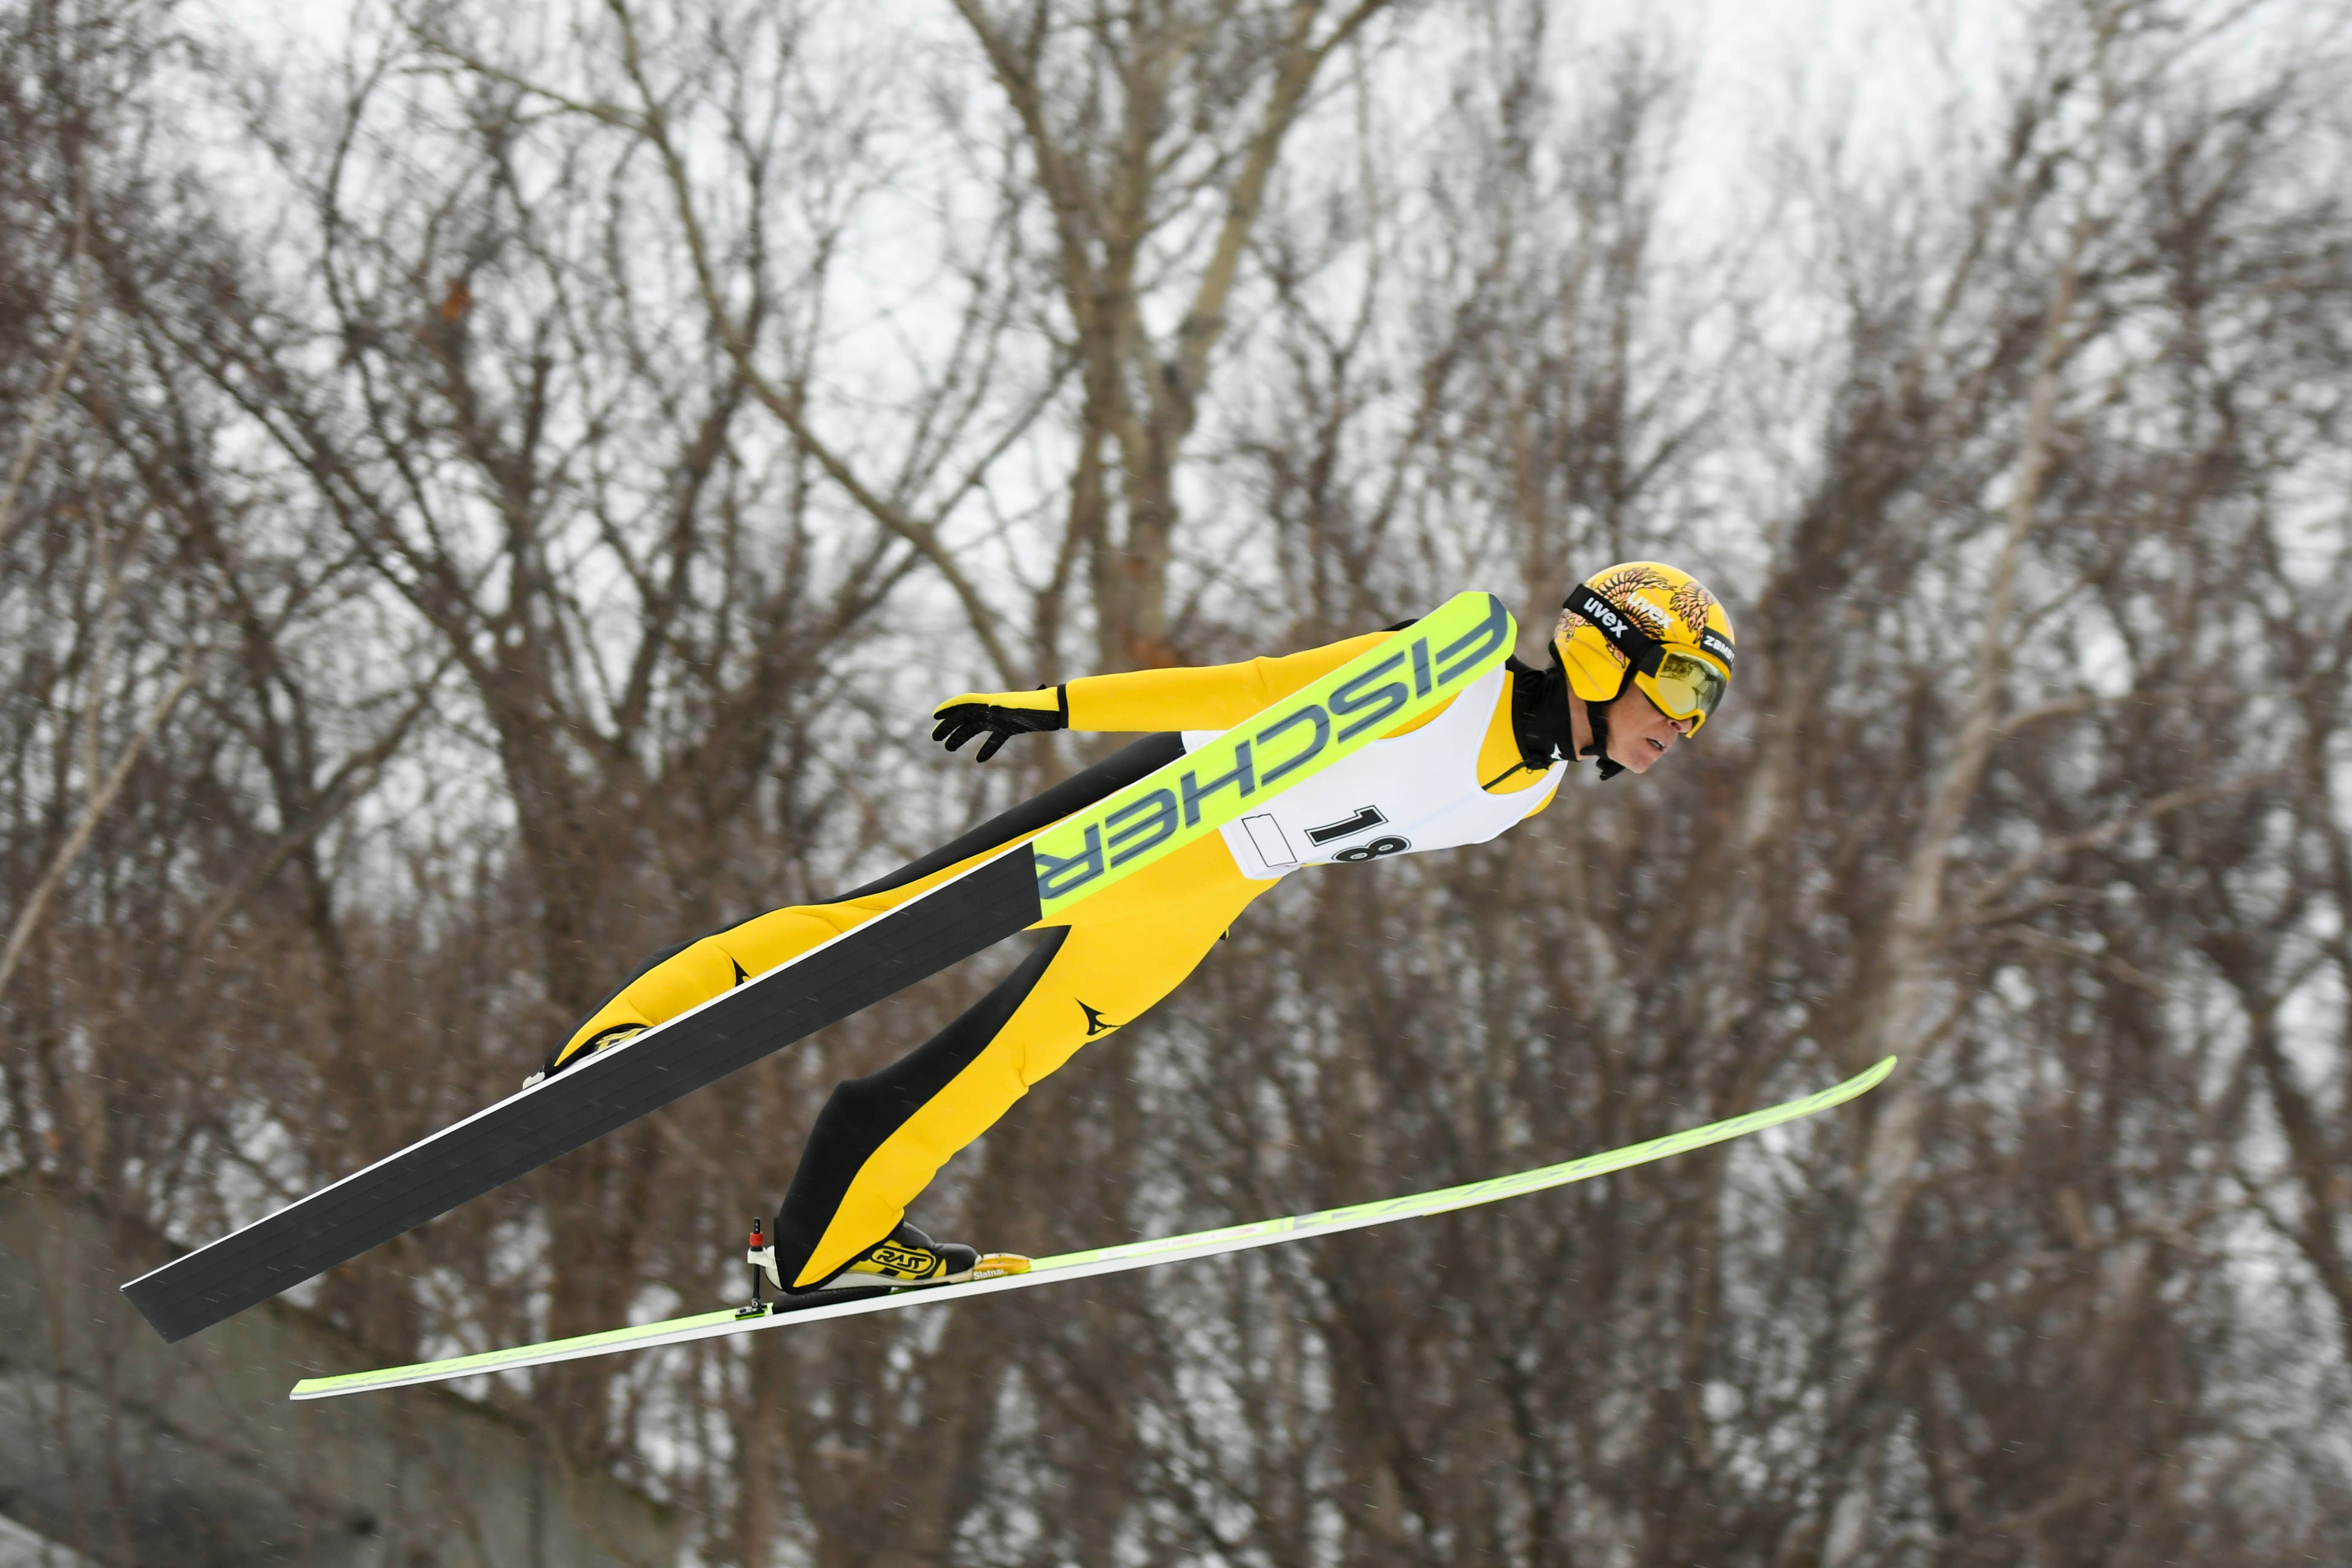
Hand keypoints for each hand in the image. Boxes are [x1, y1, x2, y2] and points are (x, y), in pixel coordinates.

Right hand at [930, 686, 1066, 761]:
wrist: (1057, 710)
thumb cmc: (1039, 707)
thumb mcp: (1020, 708)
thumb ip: (1005, 707)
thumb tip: (989, 706)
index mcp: (992, 702)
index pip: (965, 703)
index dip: (949, 708)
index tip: (935, 716)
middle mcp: (994, 709)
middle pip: (966, 717)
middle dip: (950, 726)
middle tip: (935, 738)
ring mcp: (1002, 718)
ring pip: (976, 728)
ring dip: (962, 736)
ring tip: (948, 748)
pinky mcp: (1011, 728)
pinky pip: (995, 738)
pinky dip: (986, 748)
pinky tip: (979, 759)